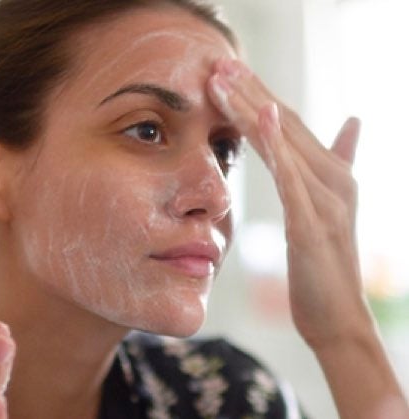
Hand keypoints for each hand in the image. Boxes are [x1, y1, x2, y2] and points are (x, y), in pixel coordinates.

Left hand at [207, 58, 367, 346]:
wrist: (337, 317)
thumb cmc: (324, 266)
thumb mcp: (328, 209)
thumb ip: (339, 162)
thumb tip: (353, 121)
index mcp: (330, 174)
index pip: (289, 125)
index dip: (259, 96)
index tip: (229, 72)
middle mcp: (331, 179)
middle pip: (285, 125)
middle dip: (250, 92)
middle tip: (219, 63)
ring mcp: (325, 200)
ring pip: (284, 143)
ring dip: (253, 108)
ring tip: (223, 79)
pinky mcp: (313, 224)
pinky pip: (292, 179)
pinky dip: (278, 147)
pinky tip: (262, 118)